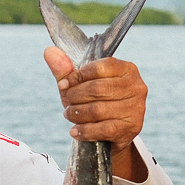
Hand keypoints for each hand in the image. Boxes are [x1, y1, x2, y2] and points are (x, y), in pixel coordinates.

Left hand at [45, 47, 148, 180]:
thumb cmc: (97, 101)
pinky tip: (75, 131)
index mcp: (127, 68)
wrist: (114, 132)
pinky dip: (84, 131)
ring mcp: (136, 108)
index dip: (76, 76)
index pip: (98, 67)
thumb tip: (49, 51)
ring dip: (77, 114)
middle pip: (97, 89)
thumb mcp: (81, 84)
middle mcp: (136, 86)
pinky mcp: (131, 127)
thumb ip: (66, 69)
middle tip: (66, 102)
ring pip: (98, 110)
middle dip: (75, 96)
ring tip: (69, 114)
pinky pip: (103, 129)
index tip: (63, 85)